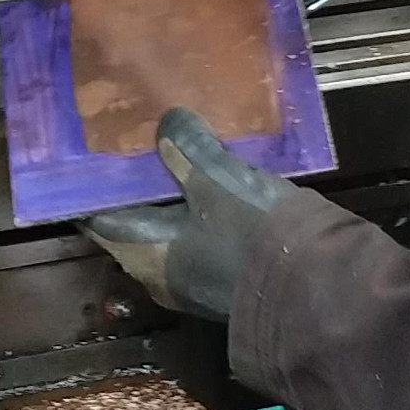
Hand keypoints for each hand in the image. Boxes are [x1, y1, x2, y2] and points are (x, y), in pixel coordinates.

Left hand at [83, 108, 296, 321]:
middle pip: (135, 221)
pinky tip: (211, 179)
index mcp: (142, 254)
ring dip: (171, 195)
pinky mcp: (220, 276)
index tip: (98, 152)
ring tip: (175, 150)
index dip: (96, 184)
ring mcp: (190, 279)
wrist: (313, 286)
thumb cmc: (251, 234)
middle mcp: (158, 273)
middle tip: (140, 140)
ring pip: (169, 229)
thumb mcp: (216, 181)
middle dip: (138, 184)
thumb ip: (188, 149)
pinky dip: (196, 210)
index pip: (99, 217)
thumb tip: (168, 123)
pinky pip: (196, 237)